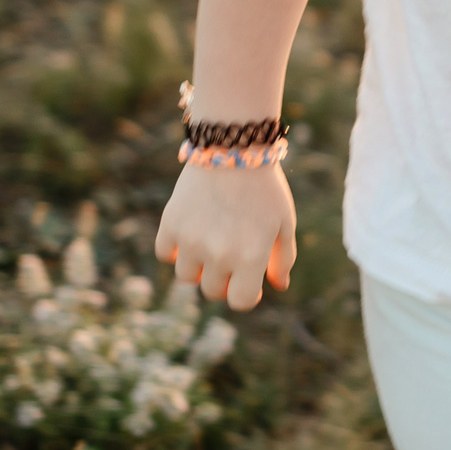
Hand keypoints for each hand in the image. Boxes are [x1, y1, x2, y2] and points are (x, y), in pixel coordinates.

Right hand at [155, 161, 295, 311]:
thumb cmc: (265, 187)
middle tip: (230, 249)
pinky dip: (174, 248)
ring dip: (198, 265)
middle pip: (213, 291)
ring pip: (187, 277)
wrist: (234, 147)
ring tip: (210, 237)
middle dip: (223, 277)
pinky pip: (165, 254)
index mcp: (251, 257)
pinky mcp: (170, 224)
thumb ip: (283, 258)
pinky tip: (190, 229)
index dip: (246, 294)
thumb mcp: (285, 222)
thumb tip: (278, 287)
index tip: (247, 281)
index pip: (241, 302)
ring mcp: (192, 241)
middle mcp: (220, 255)